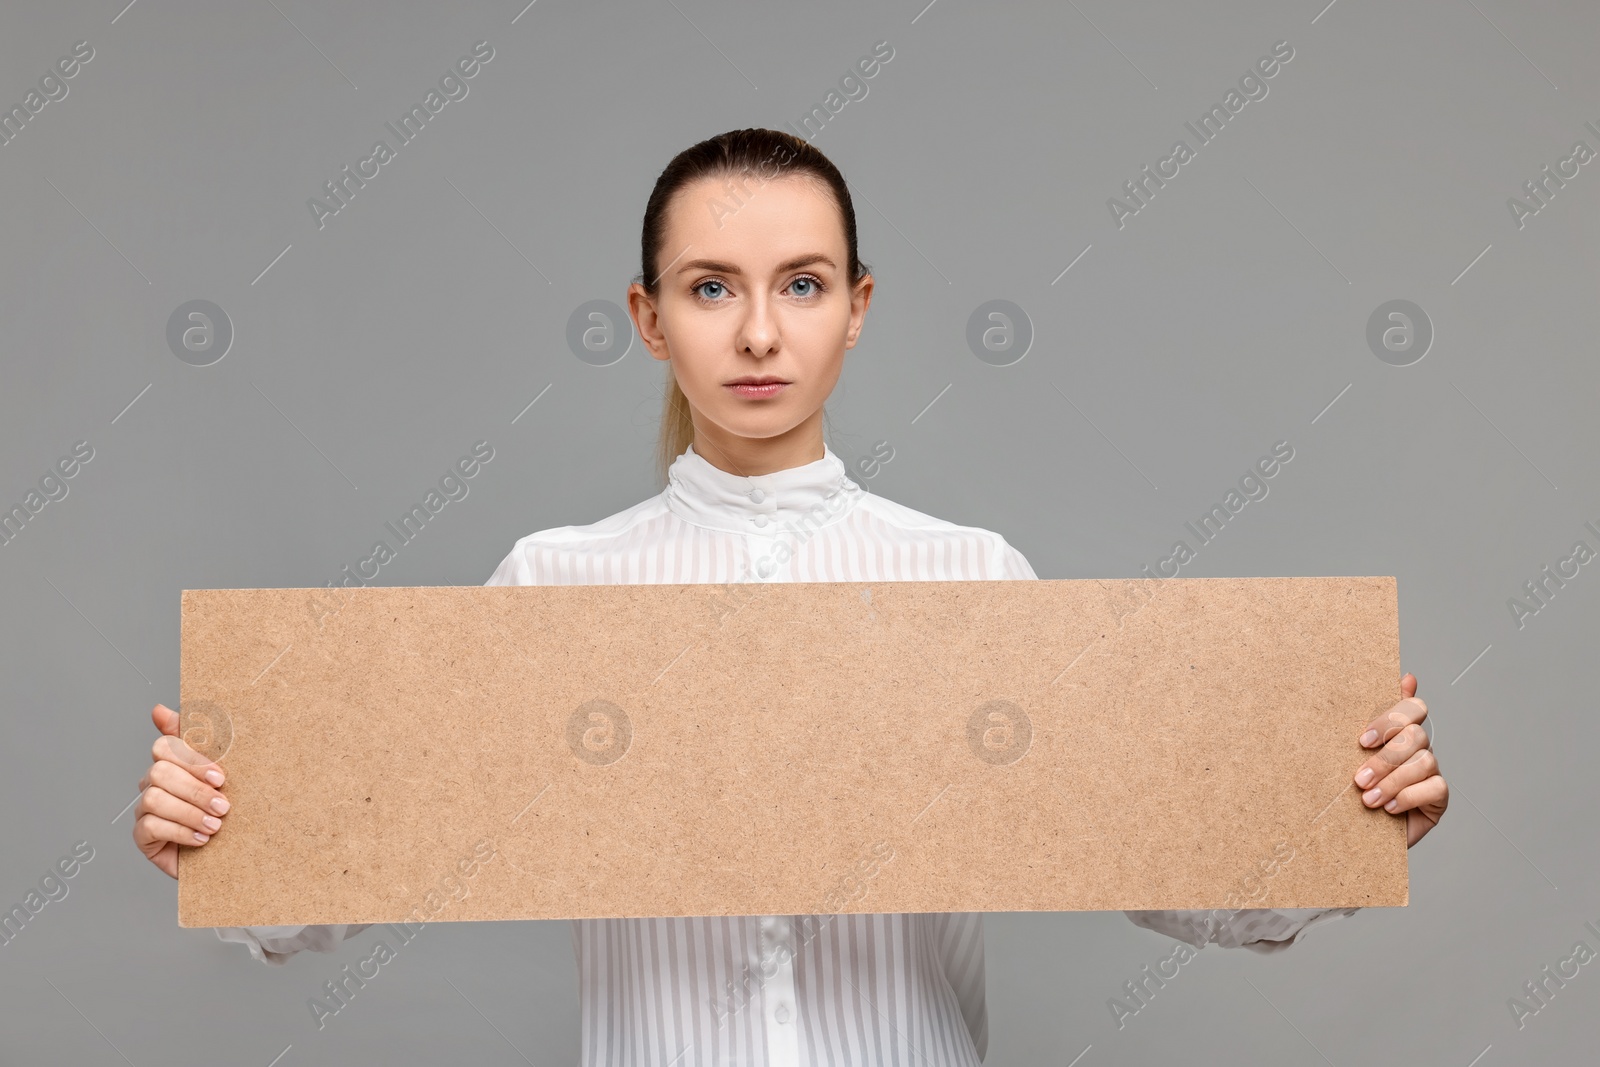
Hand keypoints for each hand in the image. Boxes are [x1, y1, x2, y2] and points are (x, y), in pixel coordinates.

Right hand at [133, 703, 229, 878]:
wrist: (234, 853)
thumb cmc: (229, 810)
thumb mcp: (224, 775)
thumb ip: (201, 741)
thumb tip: (158, 709)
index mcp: (174, 763)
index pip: (165, 746)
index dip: (190, 758)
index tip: (220, 776)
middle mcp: (154, 783)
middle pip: (159, 772)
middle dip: (195, 790)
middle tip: (224, 806)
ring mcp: (145, 809)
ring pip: (153, 798)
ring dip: (190, 812)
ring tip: (216, 826)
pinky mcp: (143, 836)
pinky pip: (150, 826)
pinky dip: (180, 831)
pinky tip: (202, 839)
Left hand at [1353, 673, 1446, 846]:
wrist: (1354, 831)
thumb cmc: (1352, 788)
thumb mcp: (1349, 754)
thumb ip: (1370, 719)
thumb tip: (1404, 676)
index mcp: (1398, 732)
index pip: (1413, 707)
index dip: (1391, 719)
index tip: (1362, 740)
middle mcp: (1418, 748)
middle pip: (1416, 735)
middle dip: (1385, 758)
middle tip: (1359, 779)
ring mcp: (1431, 772)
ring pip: (1425, 761)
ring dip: (1393, 781)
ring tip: (1368, 800)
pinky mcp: (1438, 797)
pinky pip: (1436, 788)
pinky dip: (1409, 797)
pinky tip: (1390, 808)